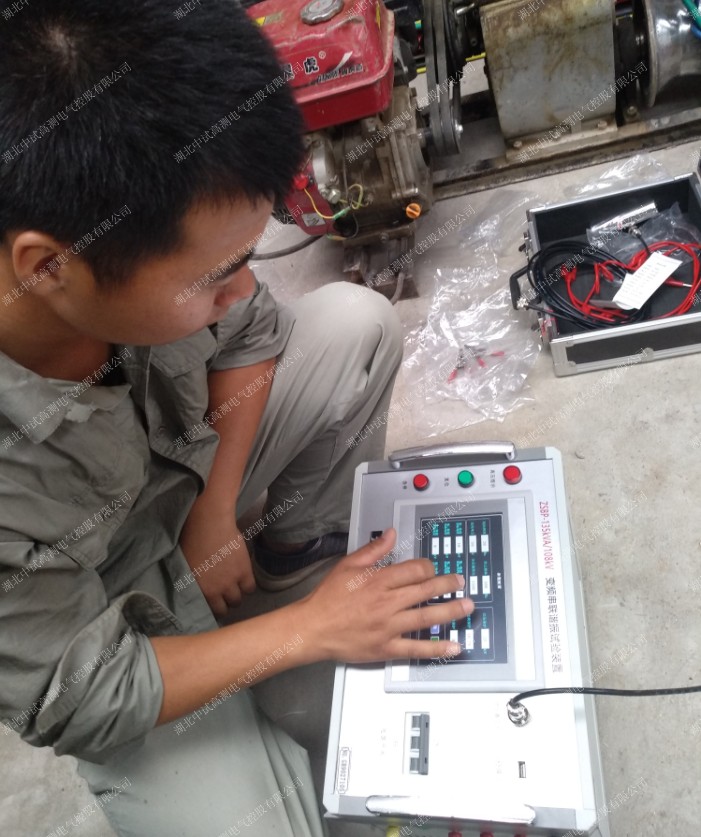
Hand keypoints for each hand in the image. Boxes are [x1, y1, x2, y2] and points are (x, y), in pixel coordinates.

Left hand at [179, 508, 254, 615]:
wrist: (209, 524)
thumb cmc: (192, 539)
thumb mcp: (187, 566)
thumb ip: (194, 582)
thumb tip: (199, 588)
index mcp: (198, 589)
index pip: (208, 610)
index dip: (213, 607)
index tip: (215, 602)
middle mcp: (214, 590)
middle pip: (224, 608)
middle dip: (225, 603)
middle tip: (225, 594)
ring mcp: (230, 582)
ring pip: (237, 600)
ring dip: (237, 595)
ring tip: (235, 586)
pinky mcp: (244, 572)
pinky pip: (250, 588)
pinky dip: (248, 585)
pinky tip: (244, 578)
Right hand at [296, 528, 472, 662]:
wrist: (313, 628)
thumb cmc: (328, 598)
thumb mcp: (348, 565)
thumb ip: (373, 550)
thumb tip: (390, 534)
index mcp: (379, 580)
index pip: (414, 570)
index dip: (428, 567)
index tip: (433, 568)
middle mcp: (387, 602)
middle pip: (425, 590)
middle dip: (447, 585)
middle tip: (461, 582)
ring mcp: (389, 626)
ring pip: (426, 617)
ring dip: (450, 611)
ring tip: (468, 606)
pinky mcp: (387, 647)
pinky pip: (416, 648)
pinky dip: (437, 648)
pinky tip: (454, 646)